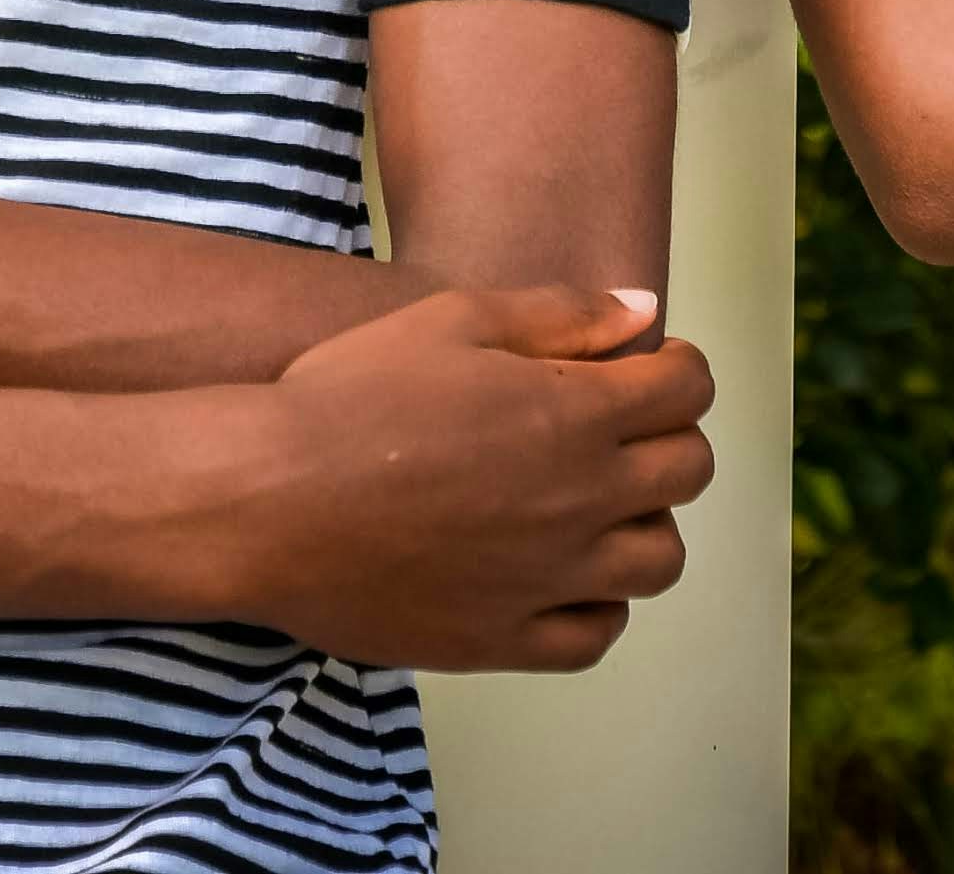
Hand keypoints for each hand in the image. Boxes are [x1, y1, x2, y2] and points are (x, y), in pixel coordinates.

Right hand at [212, 286, 714, 672]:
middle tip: (617, 425)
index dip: (676, 367)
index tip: (645, 366)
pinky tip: (563, 574)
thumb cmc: (347, 399)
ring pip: (660, 560)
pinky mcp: (505, 640)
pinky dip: (599, 604)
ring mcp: (548, 579)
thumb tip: (643, 313)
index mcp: (574, 413)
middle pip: (688, 471)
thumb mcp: (451, 319)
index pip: (687, 390)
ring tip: (594, 501)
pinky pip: (597, 635)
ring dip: (644, 521)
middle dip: (668, 434)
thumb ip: (560, 315)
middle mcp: (581, 500)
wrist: (265, 502)